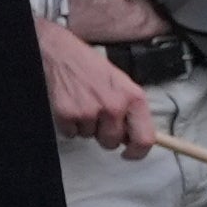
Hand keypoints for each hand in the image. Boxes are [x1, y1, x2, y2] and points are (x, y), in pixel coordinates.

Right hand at [39, 22, 154, 156]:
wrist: (61, 53)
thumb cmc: (91, 67)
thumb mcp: (122, 84)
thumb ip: (131, 110)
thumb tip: (134, 137)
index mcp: (133, 98)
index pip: (145, 139)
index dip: (137, 152)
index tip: (130, 153)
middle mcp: (114, 106)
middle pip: (113, 142)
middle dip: (104, 134)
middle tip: (98, 114)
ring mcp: (90, 112)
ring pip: (90, 137)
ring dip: (86, 126)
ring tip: (83, 103)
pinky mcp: (68, 115)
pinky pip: (72, 134)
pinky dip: (70, 124)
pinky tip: (72, 105)